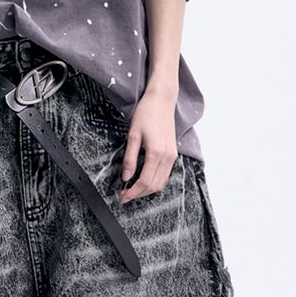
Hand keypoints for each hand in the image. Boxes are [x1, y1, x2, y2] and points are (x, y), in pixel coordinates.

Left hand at [118, 87, 178, 203]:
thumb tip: (126, 177)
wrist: (161, 100)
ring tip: (133, 190)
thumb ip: (130, 158)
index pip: (144, 181)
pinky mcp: (173, 153)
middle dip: (139, 194)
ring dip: (147, 190)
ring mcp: (172, 156)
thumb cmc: (146, 113)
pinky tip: (144, 180)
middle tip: (124, 196)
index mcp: (156, 153)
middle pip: (154, 186)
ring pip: (161, 183)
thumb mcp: (133, 134)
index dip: (132, 192)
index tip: (122, 196)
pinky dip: (155, 182)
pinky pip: (165, 174)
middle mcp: (167, 157)